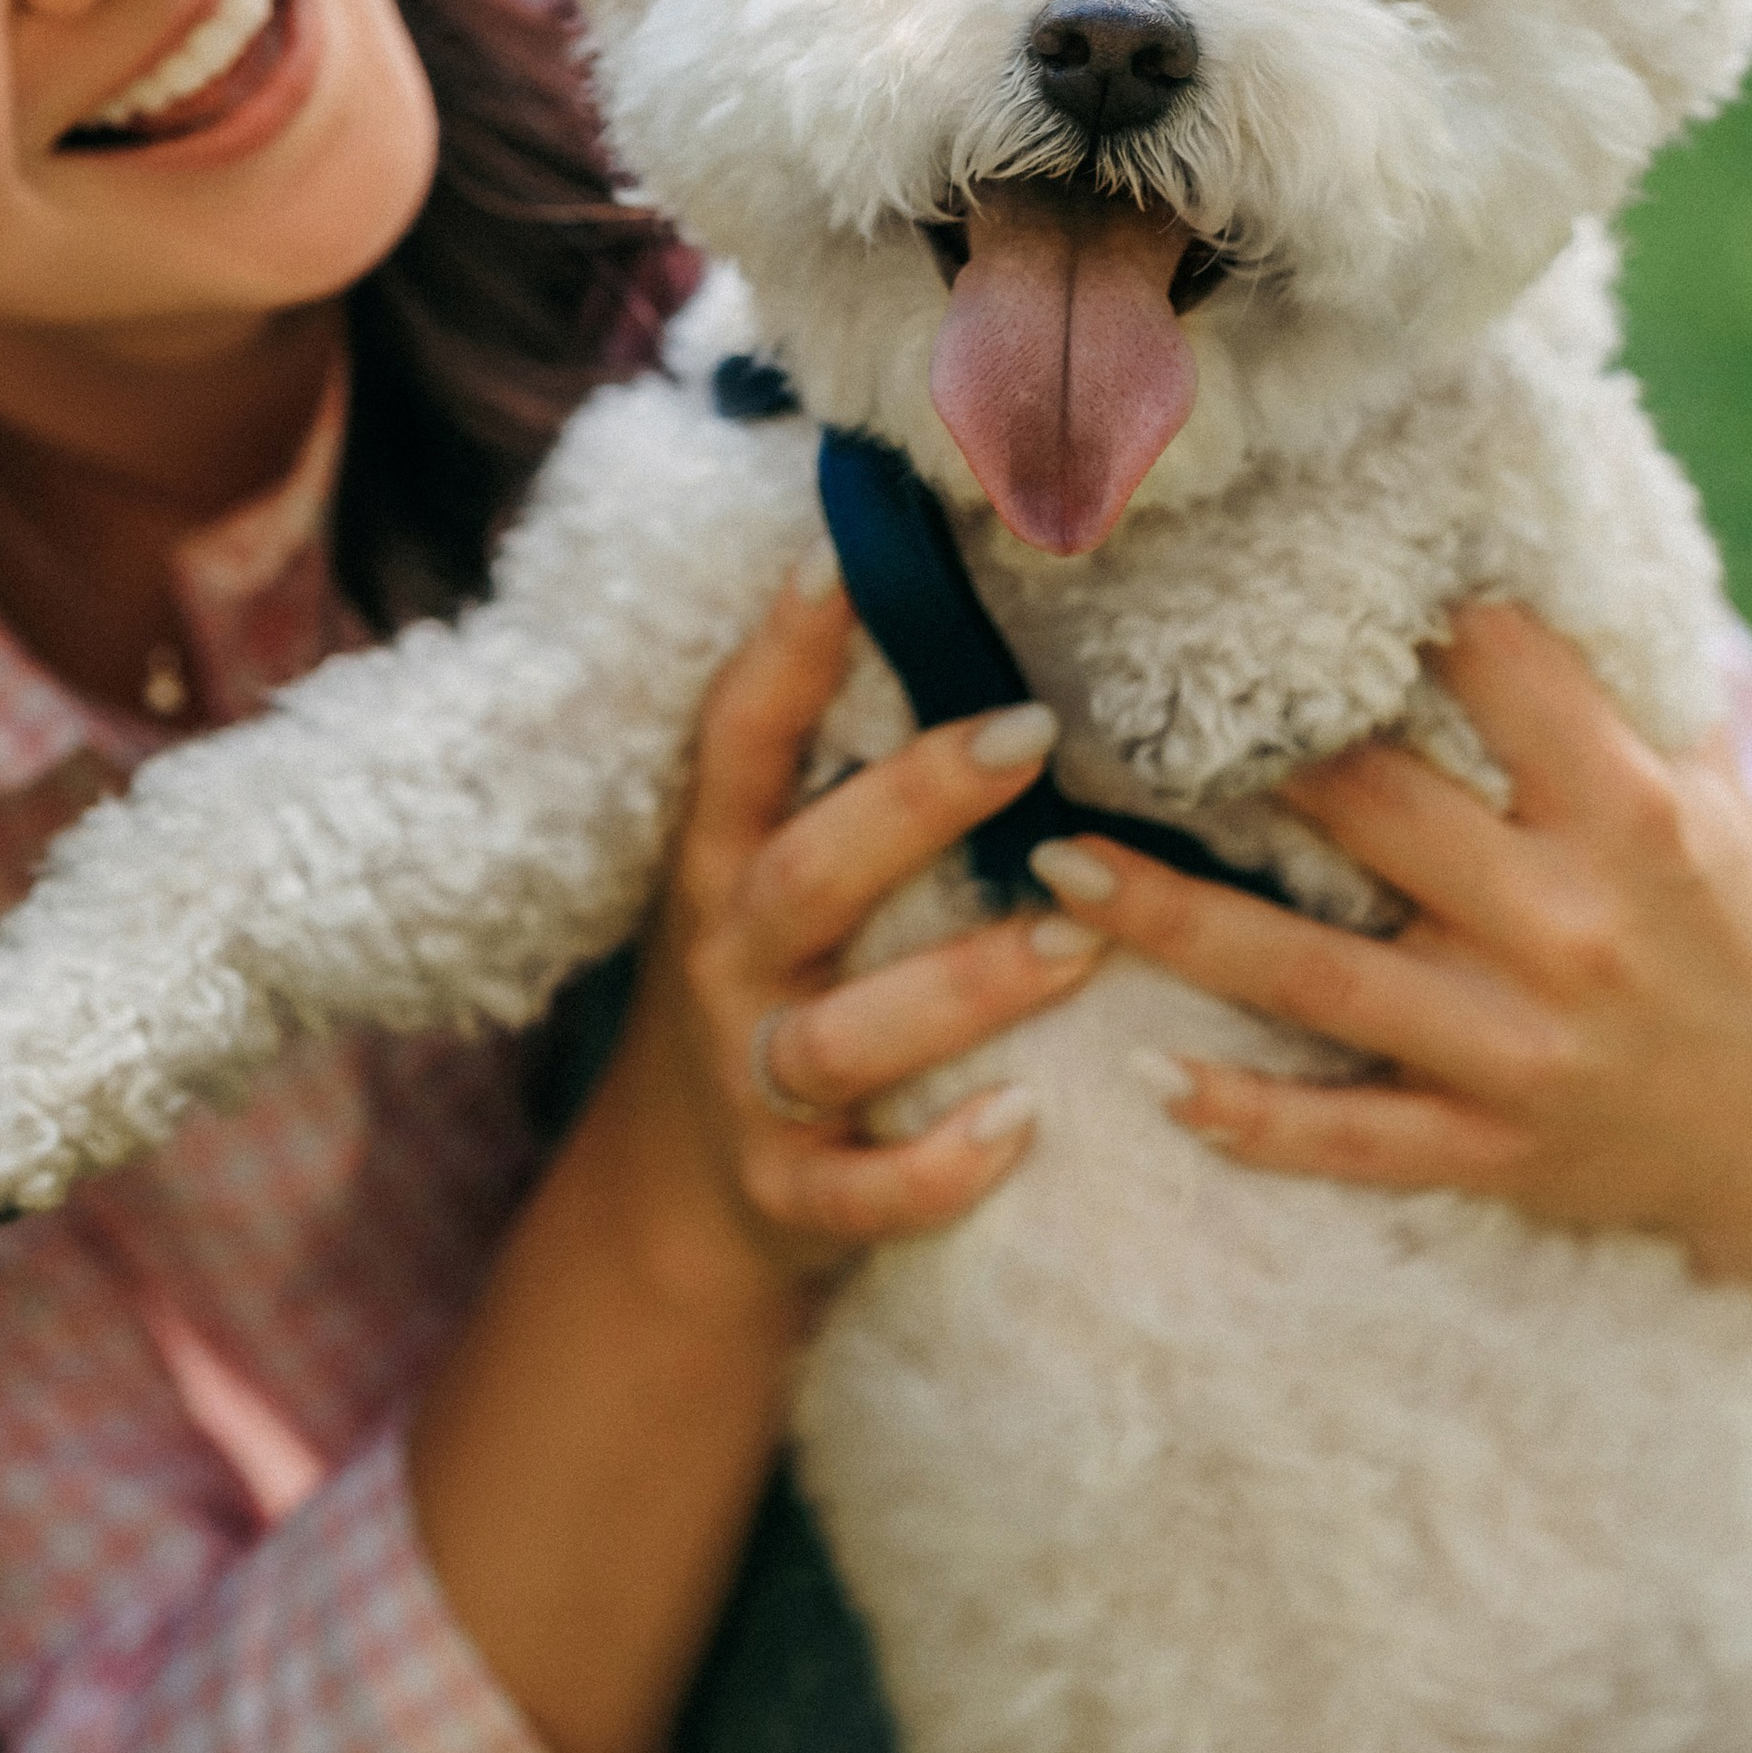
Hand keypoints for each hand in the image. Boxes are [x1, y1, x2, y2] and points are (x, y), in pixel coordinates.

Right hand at [597, 561, 1104, 1319]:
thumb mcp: (758, 876)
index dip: (783, 648)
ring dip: (962, 988)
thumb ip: (834, 776)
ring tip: (1078, 942)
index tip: (844, 552)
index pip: (738, 739)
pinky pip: (861, 1194)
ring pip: (846, 1039)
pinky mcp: (790, 1197)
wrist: (673, 1200)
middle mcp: (728, 964)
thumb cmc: (762, 990)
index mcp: (719, 864)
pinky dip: (937, 1169)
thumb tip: (949, 607)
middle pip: (807, 876)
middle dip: (912, 804)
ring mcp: (754, 1084)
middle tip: (1030, 732)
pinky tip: (1023, 1126)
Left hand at [1025, 605, 1751, 1296]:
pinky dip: (1252, 1116)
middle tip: (1095, 704)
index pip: (1499, 677)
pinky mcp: (1490, 1148)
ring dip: (1175, 921)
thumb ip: (1608, 694)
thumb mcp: (1701, 799)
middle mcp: (1564, 923)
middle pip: (1370, 811)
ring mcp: (1518, 1047)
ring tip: (1056, 866)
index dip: (1397, 612)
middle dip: (1235, 758)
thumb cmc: (1734, 933)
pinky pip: (1352, 1136)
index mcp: (1628, 813)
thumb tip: (1500, 552)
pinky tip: (1152, 1074)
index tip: (1273, 559)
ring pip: (1316, 975)